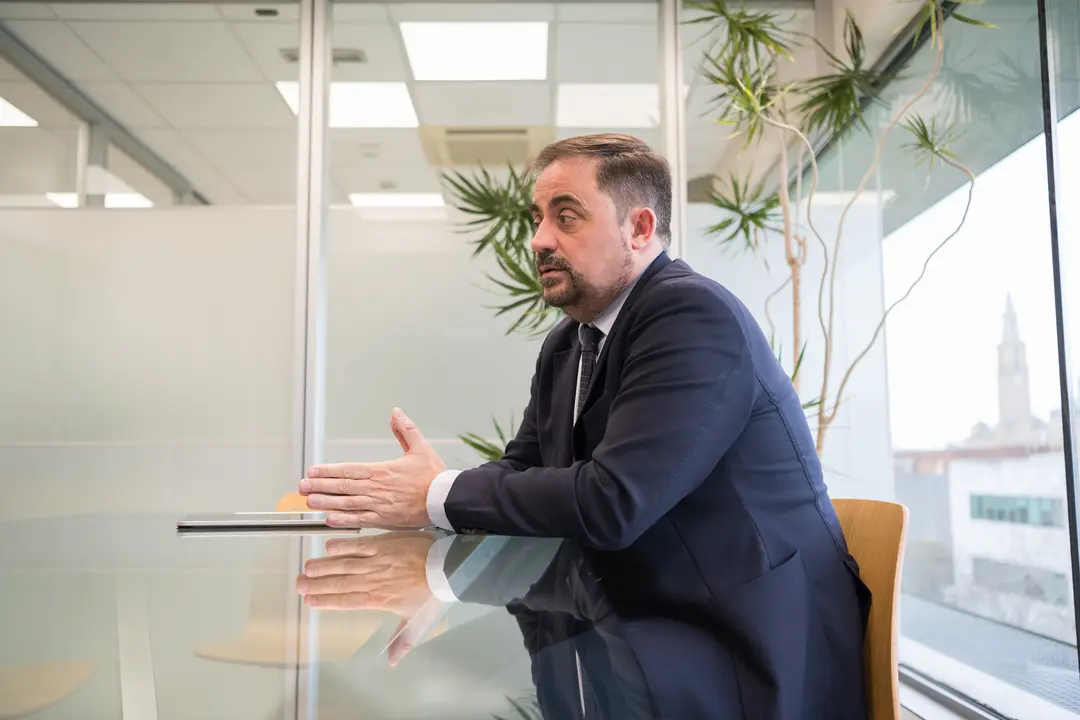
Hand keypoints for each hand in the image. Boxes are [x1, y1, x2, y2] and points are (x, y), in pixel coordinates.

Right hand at [296, 532, 436, 665]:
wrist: (447, 567)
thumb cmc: (432, 594)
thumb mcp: (418, 621)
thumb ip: (402, 640)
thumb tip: (392, 662)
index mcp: (378, 599)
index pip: (346, 601)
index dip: (326, 601)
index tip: (309, 601)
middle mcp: (373, 580)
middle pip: (340, 583)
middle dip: (317, 584)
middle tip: (298, 585)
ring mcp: (378, 561)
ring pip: (345, 564)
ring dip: (324, 566)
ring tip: (307, 568)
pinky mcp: (384, 544)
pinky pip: (360, 544)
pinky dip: (344, 545)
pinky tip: (328, 547)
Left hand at [298, 408, 445, 527]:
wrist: (446, 499)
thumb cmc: (434, 476)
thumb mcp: (421, 448)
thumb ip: (405, 430)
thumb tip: (396, 412)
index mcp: (381, 470)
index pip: (348, 470)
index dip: (328, 471)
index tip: (312, 472)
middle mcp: (376, 488)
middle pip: (342, 487)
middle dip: (319, 487)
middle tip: (301, 487)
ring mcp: (379, 505)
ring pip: (346, 503)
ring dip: (326, 503)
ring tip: (309, 502)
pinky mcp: (385, 519)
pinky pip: (360, 520)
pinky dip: (344, 520)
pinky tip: (330, 520)